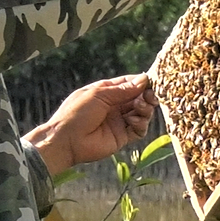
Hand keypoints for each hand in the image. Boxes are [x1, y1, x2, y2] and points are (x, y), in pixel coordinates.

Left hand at [26, 74, 159, 174]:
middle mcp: (114, 106)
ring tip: (140, 107)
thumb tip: (144, 80)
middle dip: (146, 95)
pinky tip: (133, 120)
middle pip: (138, 98)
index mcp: (106, 92)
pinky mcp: (122, 137)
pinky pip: (138, 129)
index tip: (153, 80)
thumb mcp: (99, 95)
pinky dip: (140, 123)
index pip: (128, 83)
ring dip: (145, 108)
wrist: (66, 140)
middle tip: (151, 95)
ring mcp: (118, 121)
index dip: (141, 82)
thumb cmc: (76, 113)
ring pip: (141, 113)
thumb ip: (122, 89)